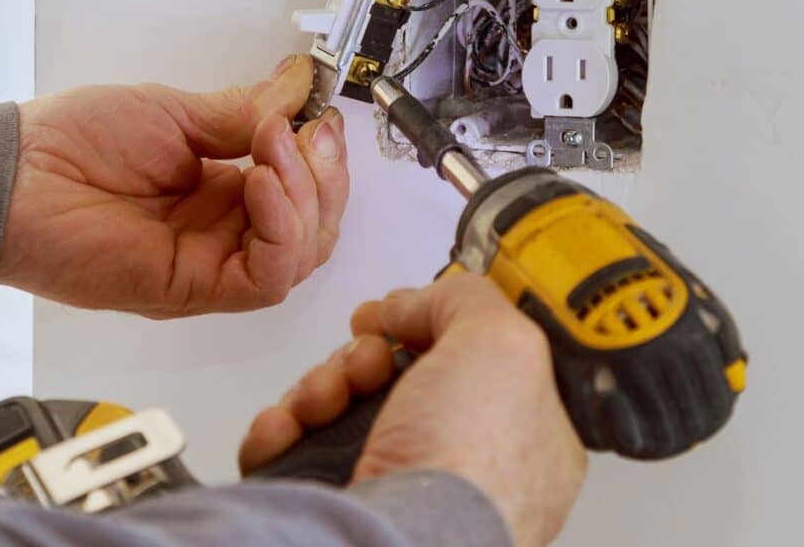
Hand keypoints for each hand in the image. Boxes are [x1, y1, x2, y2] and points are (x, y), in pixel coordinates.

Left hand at [0, 55, 348, 317]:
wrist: (14, 176)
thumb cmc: (75, 141)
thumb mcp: (175, 112)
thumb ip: (244, 111)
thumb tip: (298, 84)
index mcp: (223, 191)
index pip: (303, 192)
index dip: (323, 159)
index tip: (320, 116)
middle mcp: (223, 232)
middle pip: (314, 229)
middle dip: (326, 178)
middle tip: (308, 132)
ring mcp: (210, 263)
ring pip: (300, 256)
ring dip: (306, 198)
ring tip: (273, 148)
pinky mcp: (191, 288)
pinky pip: (264, 279)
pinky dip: (281, 231)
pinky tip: (262, 185)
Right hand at [240, 275, 586, 546]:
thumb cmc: (468, 466)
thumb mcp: (501, 343)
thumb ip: (466, 299)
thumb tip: (412, 303)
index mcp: (521, 434)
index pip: (471, 358)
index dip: (429, 325)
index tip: (400, 310)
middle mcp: (459, 464)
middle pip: (395, 375)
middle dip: (363, 353)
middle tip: (365, 360)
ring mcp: (395, 488)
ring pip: (341, 406)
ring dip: (319, 384)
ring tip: (322, 399)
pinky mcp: (336, 504)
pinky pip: (295, 447)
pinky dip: (282, 428)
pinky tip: (287, 426)